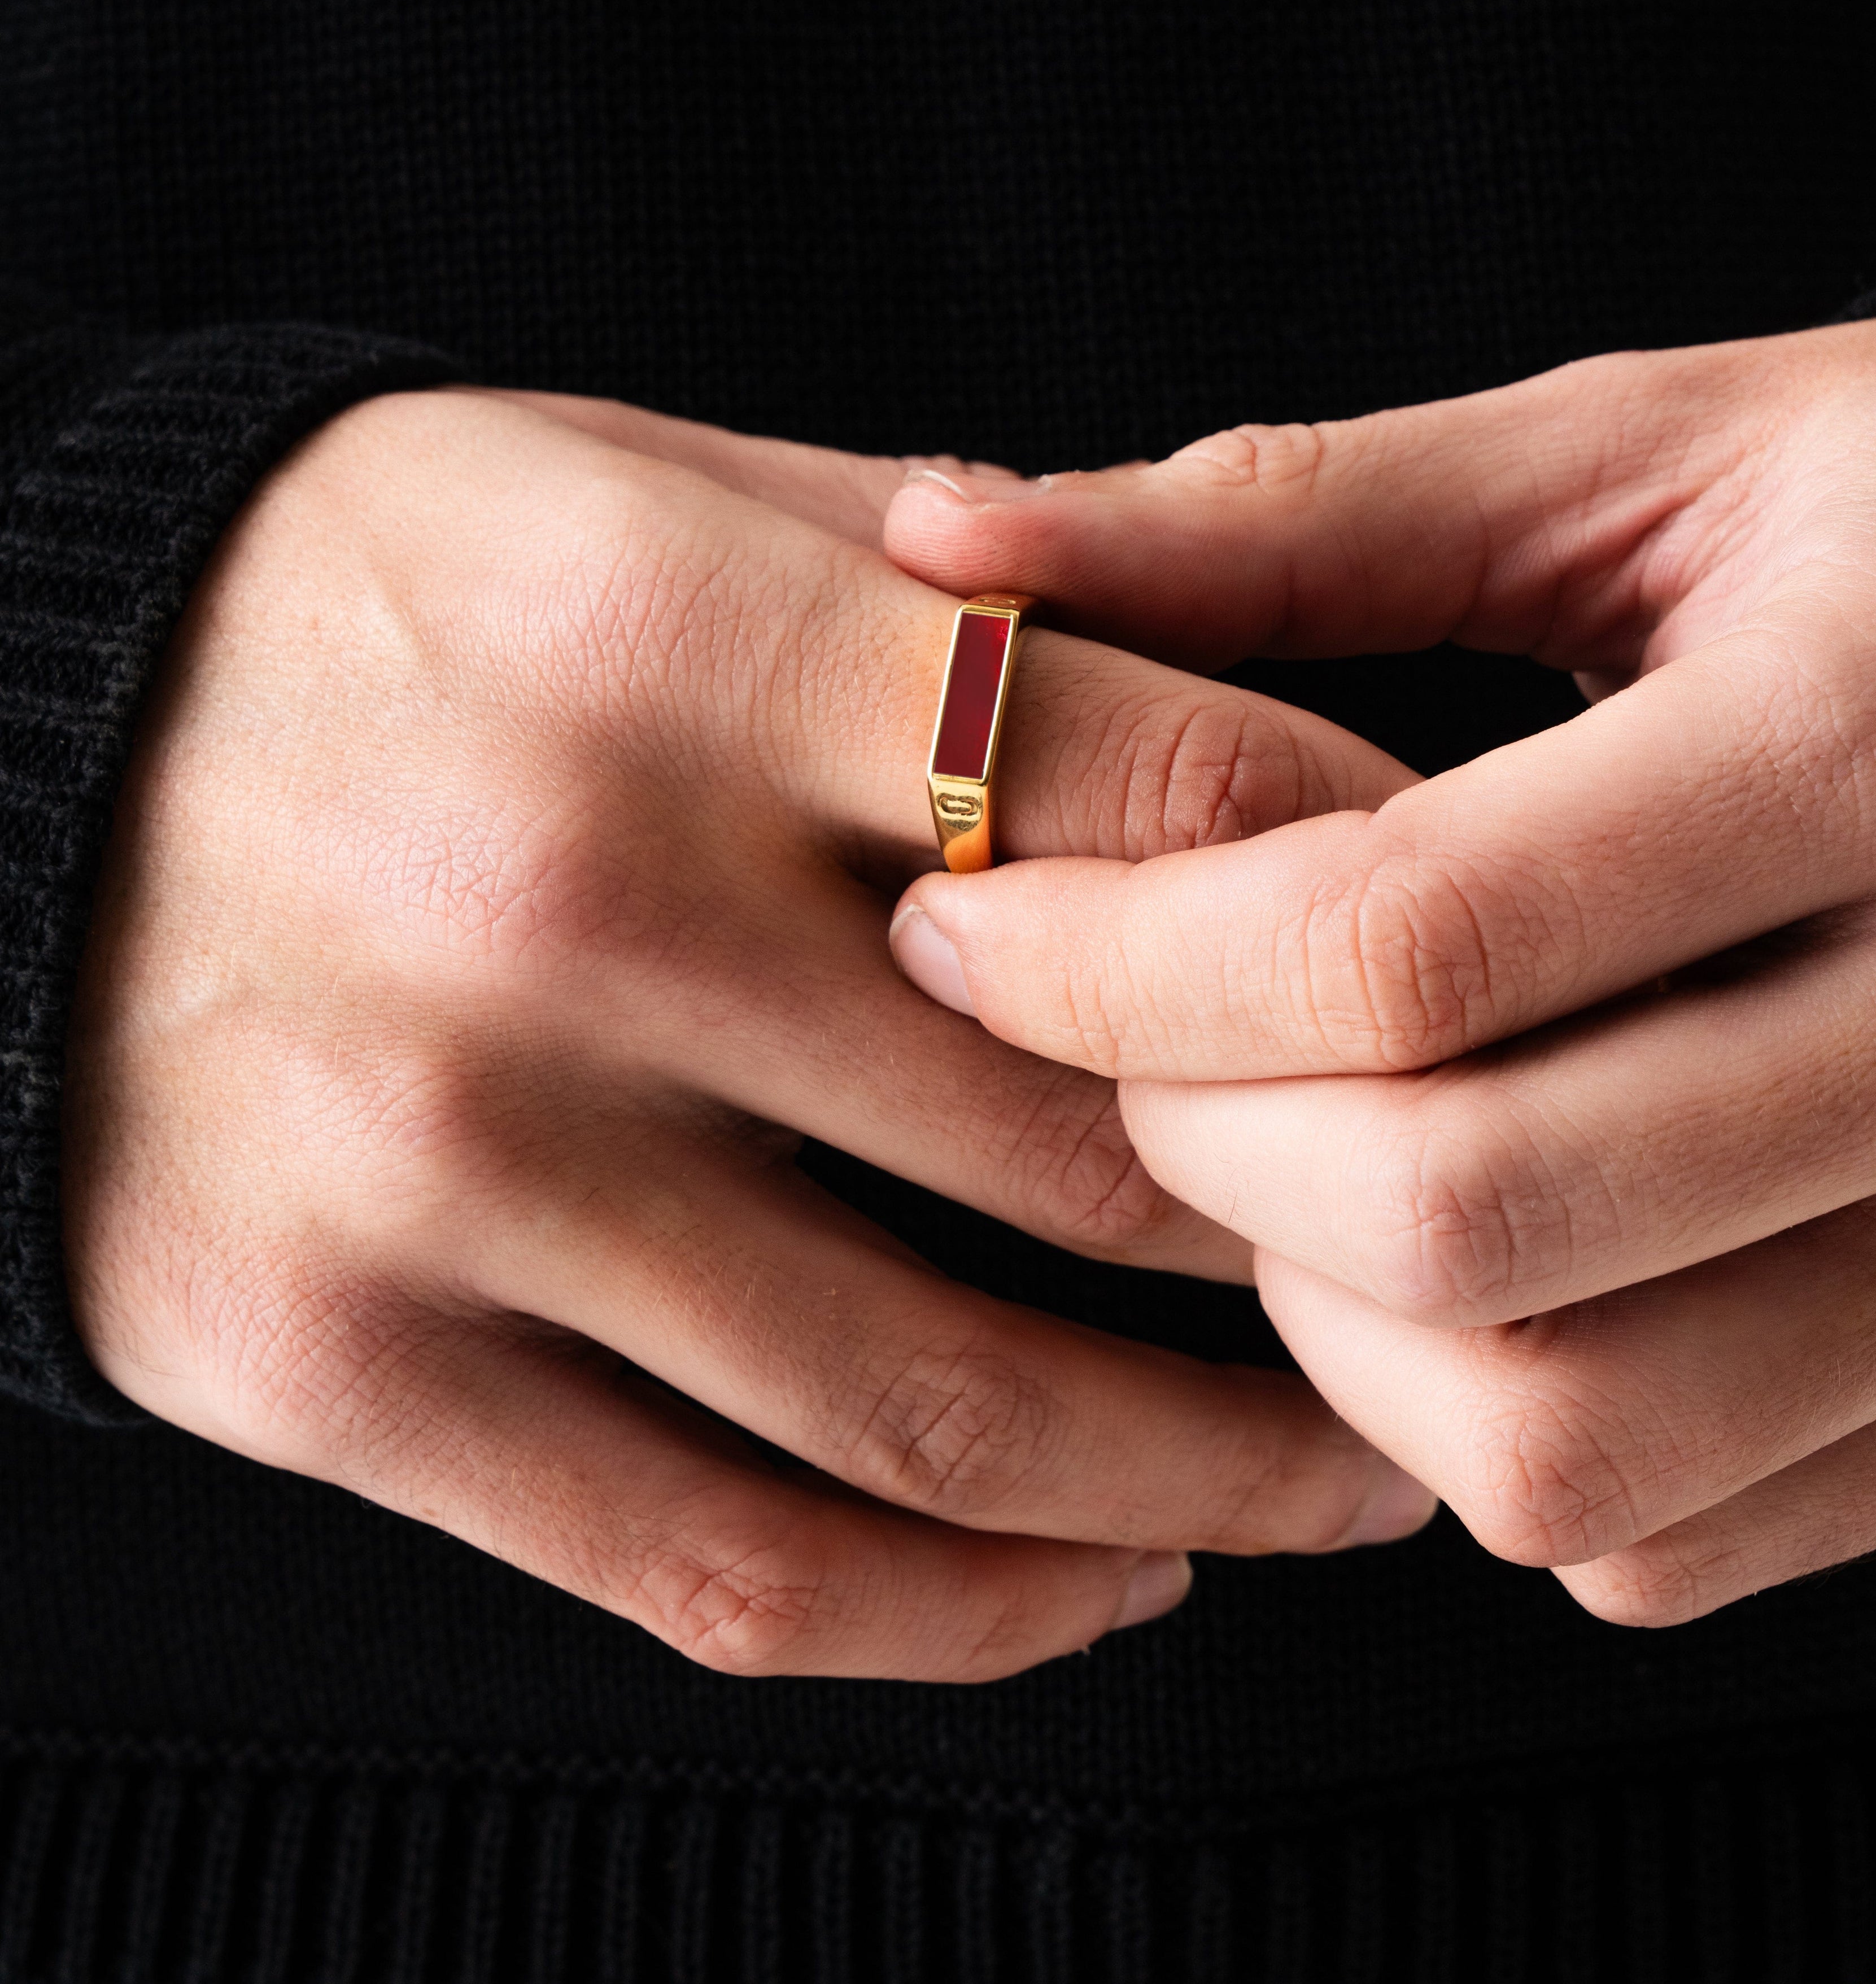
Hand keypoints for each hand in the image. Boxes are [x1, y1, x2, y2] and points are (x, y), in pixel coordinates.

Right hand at [63, 387, 1434, 1682]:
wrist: (1, 737)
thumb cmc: (399, 599)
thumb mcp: (641, 494)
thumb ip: (948, 597)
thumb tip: (1257, 725)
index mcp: (673, 637)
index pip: (1164, 778)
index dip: (1386, 894)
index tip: (1492, 982)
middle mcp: (558, 900)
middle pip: (1085, 1140)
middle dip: (1343, 1231)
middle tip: (1477, 1266)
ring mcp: (433, 1164)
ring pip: (938, 1412)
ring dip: (1208, 1484)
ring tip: (1355, 1476)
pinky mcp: (321, 1364)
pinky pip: (725, 1564)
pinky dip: (967, 1613)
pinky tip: (1102, 1582)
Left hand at [884, 316, 1875, 1623]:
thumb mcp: (1680, 453)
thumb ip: (1310, 508)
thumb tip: (957, 533)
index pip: (1406, 942)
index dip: (1112, 963)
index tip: (973, 928)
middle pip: (1458, 1219)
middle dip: (1189, 1148)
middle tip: (1126, 1043)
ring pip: (1556, 1440)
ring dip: (1328, 1326)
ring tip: (1299, 1157)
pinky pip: (1669, 1540)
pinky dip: (1494, 1439)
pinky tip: (1479, 1275)